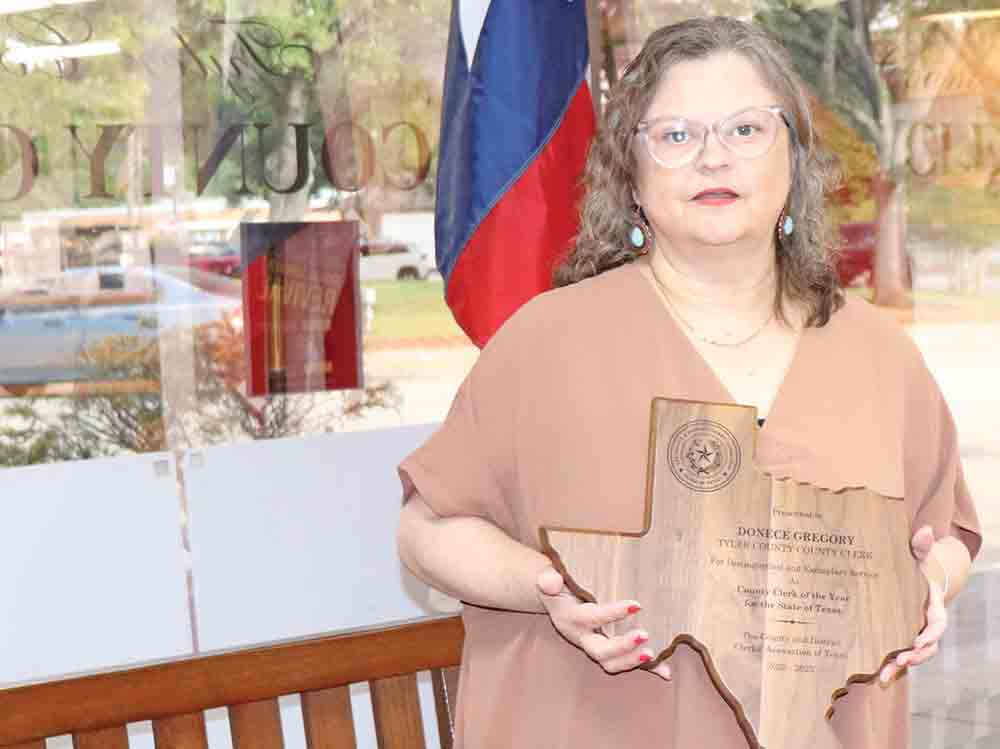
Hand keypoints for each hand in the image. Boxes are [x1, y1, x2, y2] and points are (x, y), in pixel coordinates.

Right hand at [536, 566, 671, 679]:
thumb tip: (551, 581)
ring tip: (652, 654)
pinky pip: (626, 663)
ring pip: (611, 663)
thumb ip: (548, 579)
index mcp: (571, 619)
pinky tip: (665, 671)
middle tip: (645, 635)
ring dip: (632, 662)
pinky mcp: (607, 650)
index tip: (637, 605)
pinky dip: (646, 670)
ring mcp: (594, 646)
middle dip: (623, 647)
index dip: (612, 614)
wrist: (554, 599)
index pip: (591, 618)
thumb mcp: (548, 578)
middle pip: (600, 651)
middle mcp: (582, 637)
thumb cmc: (557, 586)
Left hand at [880, 525, 947, 682]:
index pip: (937, 623)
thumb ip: (919, 546)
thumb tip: (925, 530)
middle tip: (901, 660)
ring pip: (914, 656)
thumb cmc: (915, 566)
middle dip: (915, 655)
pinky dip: (891, 668)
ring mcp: (914, 634)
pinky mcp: (900, 639)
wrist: (912, 578)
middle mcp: (926, 625)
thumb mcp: (918, 555)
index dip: (929, 633)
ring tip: (885, 675)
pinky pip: (899, 656)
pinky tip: (878, 678)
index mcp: (933, 606)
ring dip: (901, 666)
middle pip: (927, 646)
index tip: (918, 640)